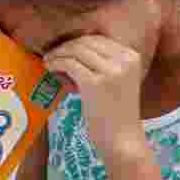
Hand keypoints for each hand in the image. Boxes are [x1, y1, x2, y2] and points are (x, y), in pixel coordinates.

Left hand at [44, 35, 147, 159]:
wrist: (123, 141)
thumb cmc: (117, 115)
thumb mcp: (117, 82)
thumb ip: (103, 65)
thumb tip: (74, 50)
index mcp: (131, 56)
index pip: (99, 38)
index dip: (77, 41)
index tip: (64, 48)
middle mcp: (123, 60)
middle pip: (86, 41)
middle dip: (66, 46)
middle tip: (51, 54)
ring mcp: (110, 71)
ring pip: (76, 50)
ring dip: (58, 53)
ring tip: (48, 61)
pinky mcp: (94, 83)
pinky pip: (69, 64)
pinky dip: (56, 64)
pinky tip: (49, 68)